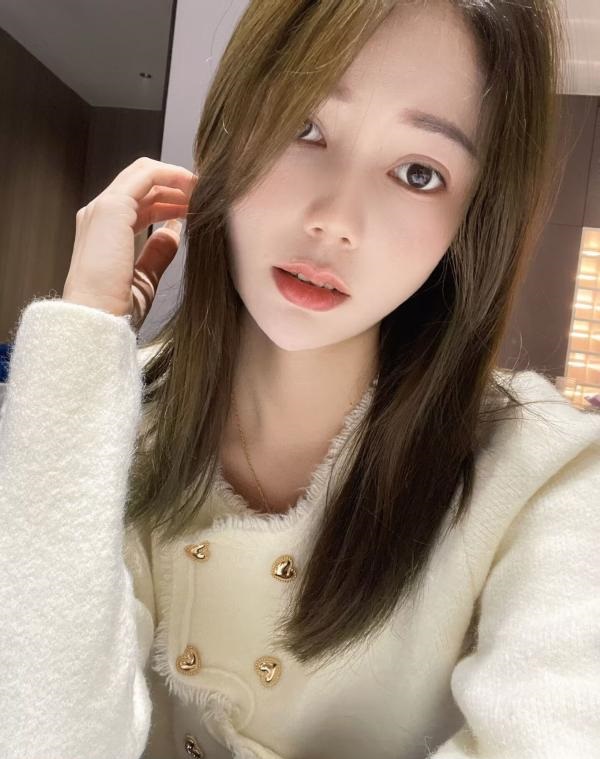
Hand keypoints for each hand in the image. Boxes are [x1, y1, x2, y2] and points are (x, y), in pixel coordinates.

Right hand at [62, 156, 197, 330]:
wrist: (97, 320)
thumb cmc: (115, 310)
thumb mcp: (145, 277)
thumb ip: (157, 252)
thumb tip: (173, 232)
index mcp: (103, 231)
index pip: (138, 203)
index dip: (168, 201)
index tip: (195, 208)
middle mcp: (99, 214)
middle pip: (141, 183)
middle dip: (174, 185)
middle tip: (204, 194)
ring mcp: (104, 208)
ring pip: (143, 173)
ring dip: (177, 178)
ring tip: (204, 189)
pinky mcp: (113, 207)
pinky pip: (147, 176)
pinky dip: (173, 176)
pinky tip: (194, 188)